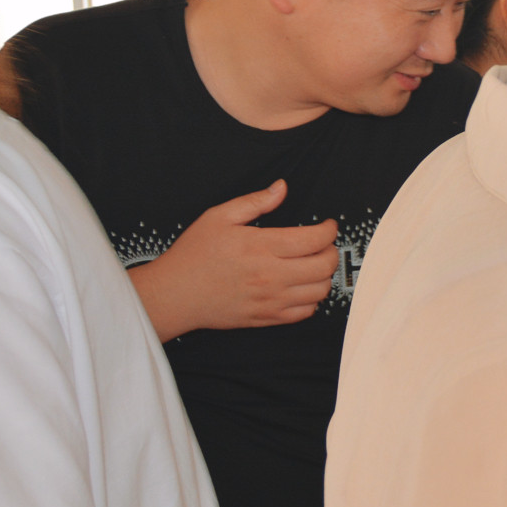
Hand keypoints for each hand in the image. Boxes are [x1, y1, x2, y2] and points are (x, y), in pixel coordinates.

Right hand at [129, 179, 337, 340]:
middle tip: (323, 245)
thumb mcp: (219, 217)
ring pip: (320, 291)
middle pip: (324, 266)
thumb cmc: (194, 256)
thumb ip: (254, 202)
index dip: (329, 230)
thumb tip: (280, 188)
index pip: (314, 240)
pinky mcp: (268, 318)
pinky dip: (311, 299)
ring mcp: (271, 300)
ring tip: (312, 264)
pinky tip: (300, 286)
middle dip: (331, 251)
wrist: (175, 294)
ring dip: (323, 276)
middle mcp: (270, 275)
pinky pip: (306, 312)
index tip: (327, 225)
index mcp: (260, 247)